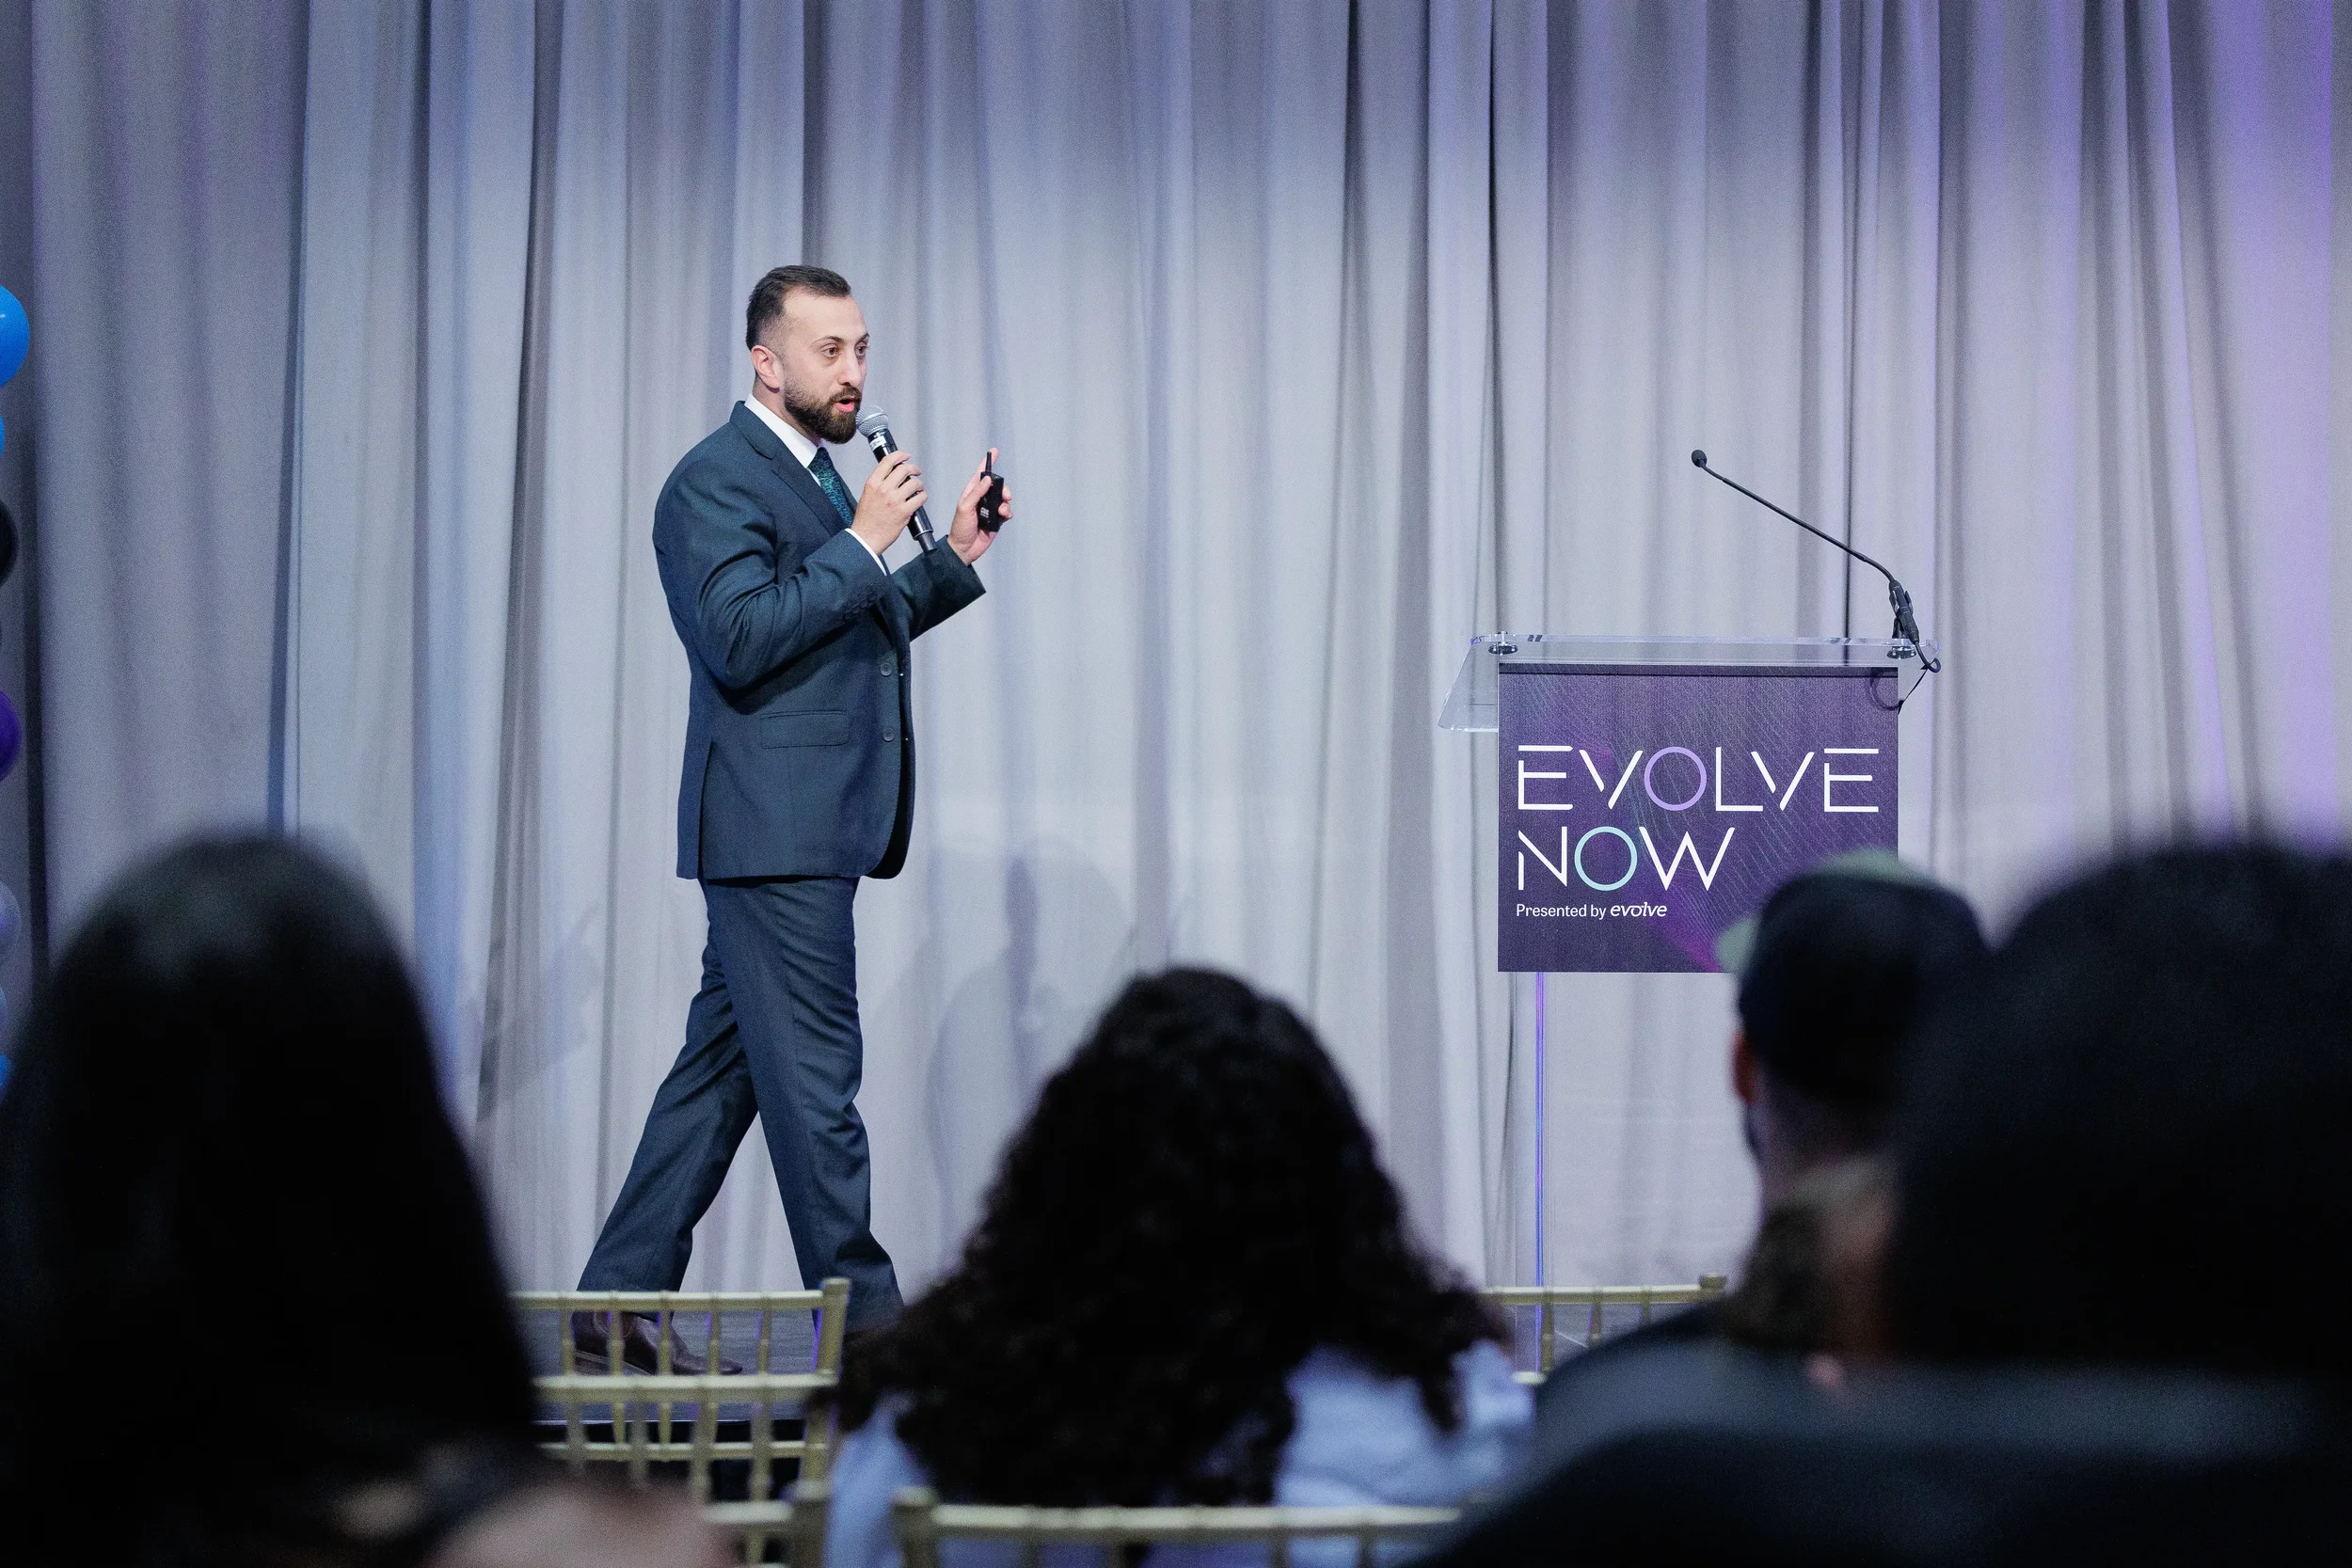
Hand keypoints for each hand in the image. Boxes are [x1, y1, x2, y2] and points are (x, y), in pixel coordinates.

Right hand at [852, 449, 925, 556]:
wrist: (865, 538)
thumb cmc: (866, 520)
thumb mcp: (867, 495)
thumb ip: (879, 485)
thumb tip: (893, 477)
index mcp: (872, 484)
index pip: (888, 461)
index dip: (899, 455)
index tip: (905, 456)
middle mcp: (883, 489)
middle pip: (904, 469)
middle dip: (913, 468)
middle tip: (916, 471)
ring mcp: (894, 500)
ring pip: (914, 484)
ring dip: (920, 485)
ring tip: (919, 489)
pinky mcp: (903, 512)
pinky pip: (919, 498)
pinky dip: (922, 497)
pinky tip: (920, 499)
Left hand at [948, 449, 1010, 564]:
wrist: (965, 549)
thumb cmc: (960, 528)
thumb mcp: (965, 508)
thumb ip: (977, 493)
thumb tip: (987, 479)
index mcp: (971, 493)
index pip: (980, 475)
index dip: (987, 463)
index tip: (994, 451)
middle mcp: (981, 499)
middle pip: (997, 486)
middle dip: (1003, 488)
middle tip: (1006, 495)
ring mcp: (990, 509)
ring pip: (1004, 499)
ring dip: (1006, 503)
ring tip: (1003, 511)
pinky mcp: (996, 520)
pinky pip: (1007, 512)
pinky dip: (1008, 512)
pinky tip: (1004, 516)